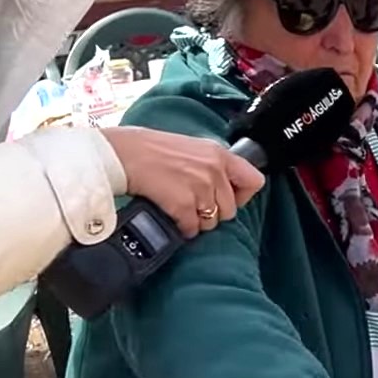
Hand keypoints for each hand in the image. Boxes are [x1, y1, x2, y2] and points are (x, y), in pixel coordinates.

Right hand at [100, 126, 264, 236]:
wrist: (122, 154)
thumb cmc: (150, 150)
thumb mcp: (191, 148)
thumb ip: (210, 165)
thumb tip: (222, 187)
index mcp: (219, 154)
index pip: (254, 181)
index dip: (243, 195)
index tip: (228, 198)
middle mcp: (214, 170)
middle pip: (230, 209)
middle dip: (214, 213)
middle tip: (195, 207)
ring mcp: (200, 187)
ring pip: (212, 222)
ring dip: (198, 221)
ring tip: (182, 211)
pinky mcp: (183, 203)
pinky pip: (192, 228)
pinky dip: (183, 228)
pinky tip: (172, 217)